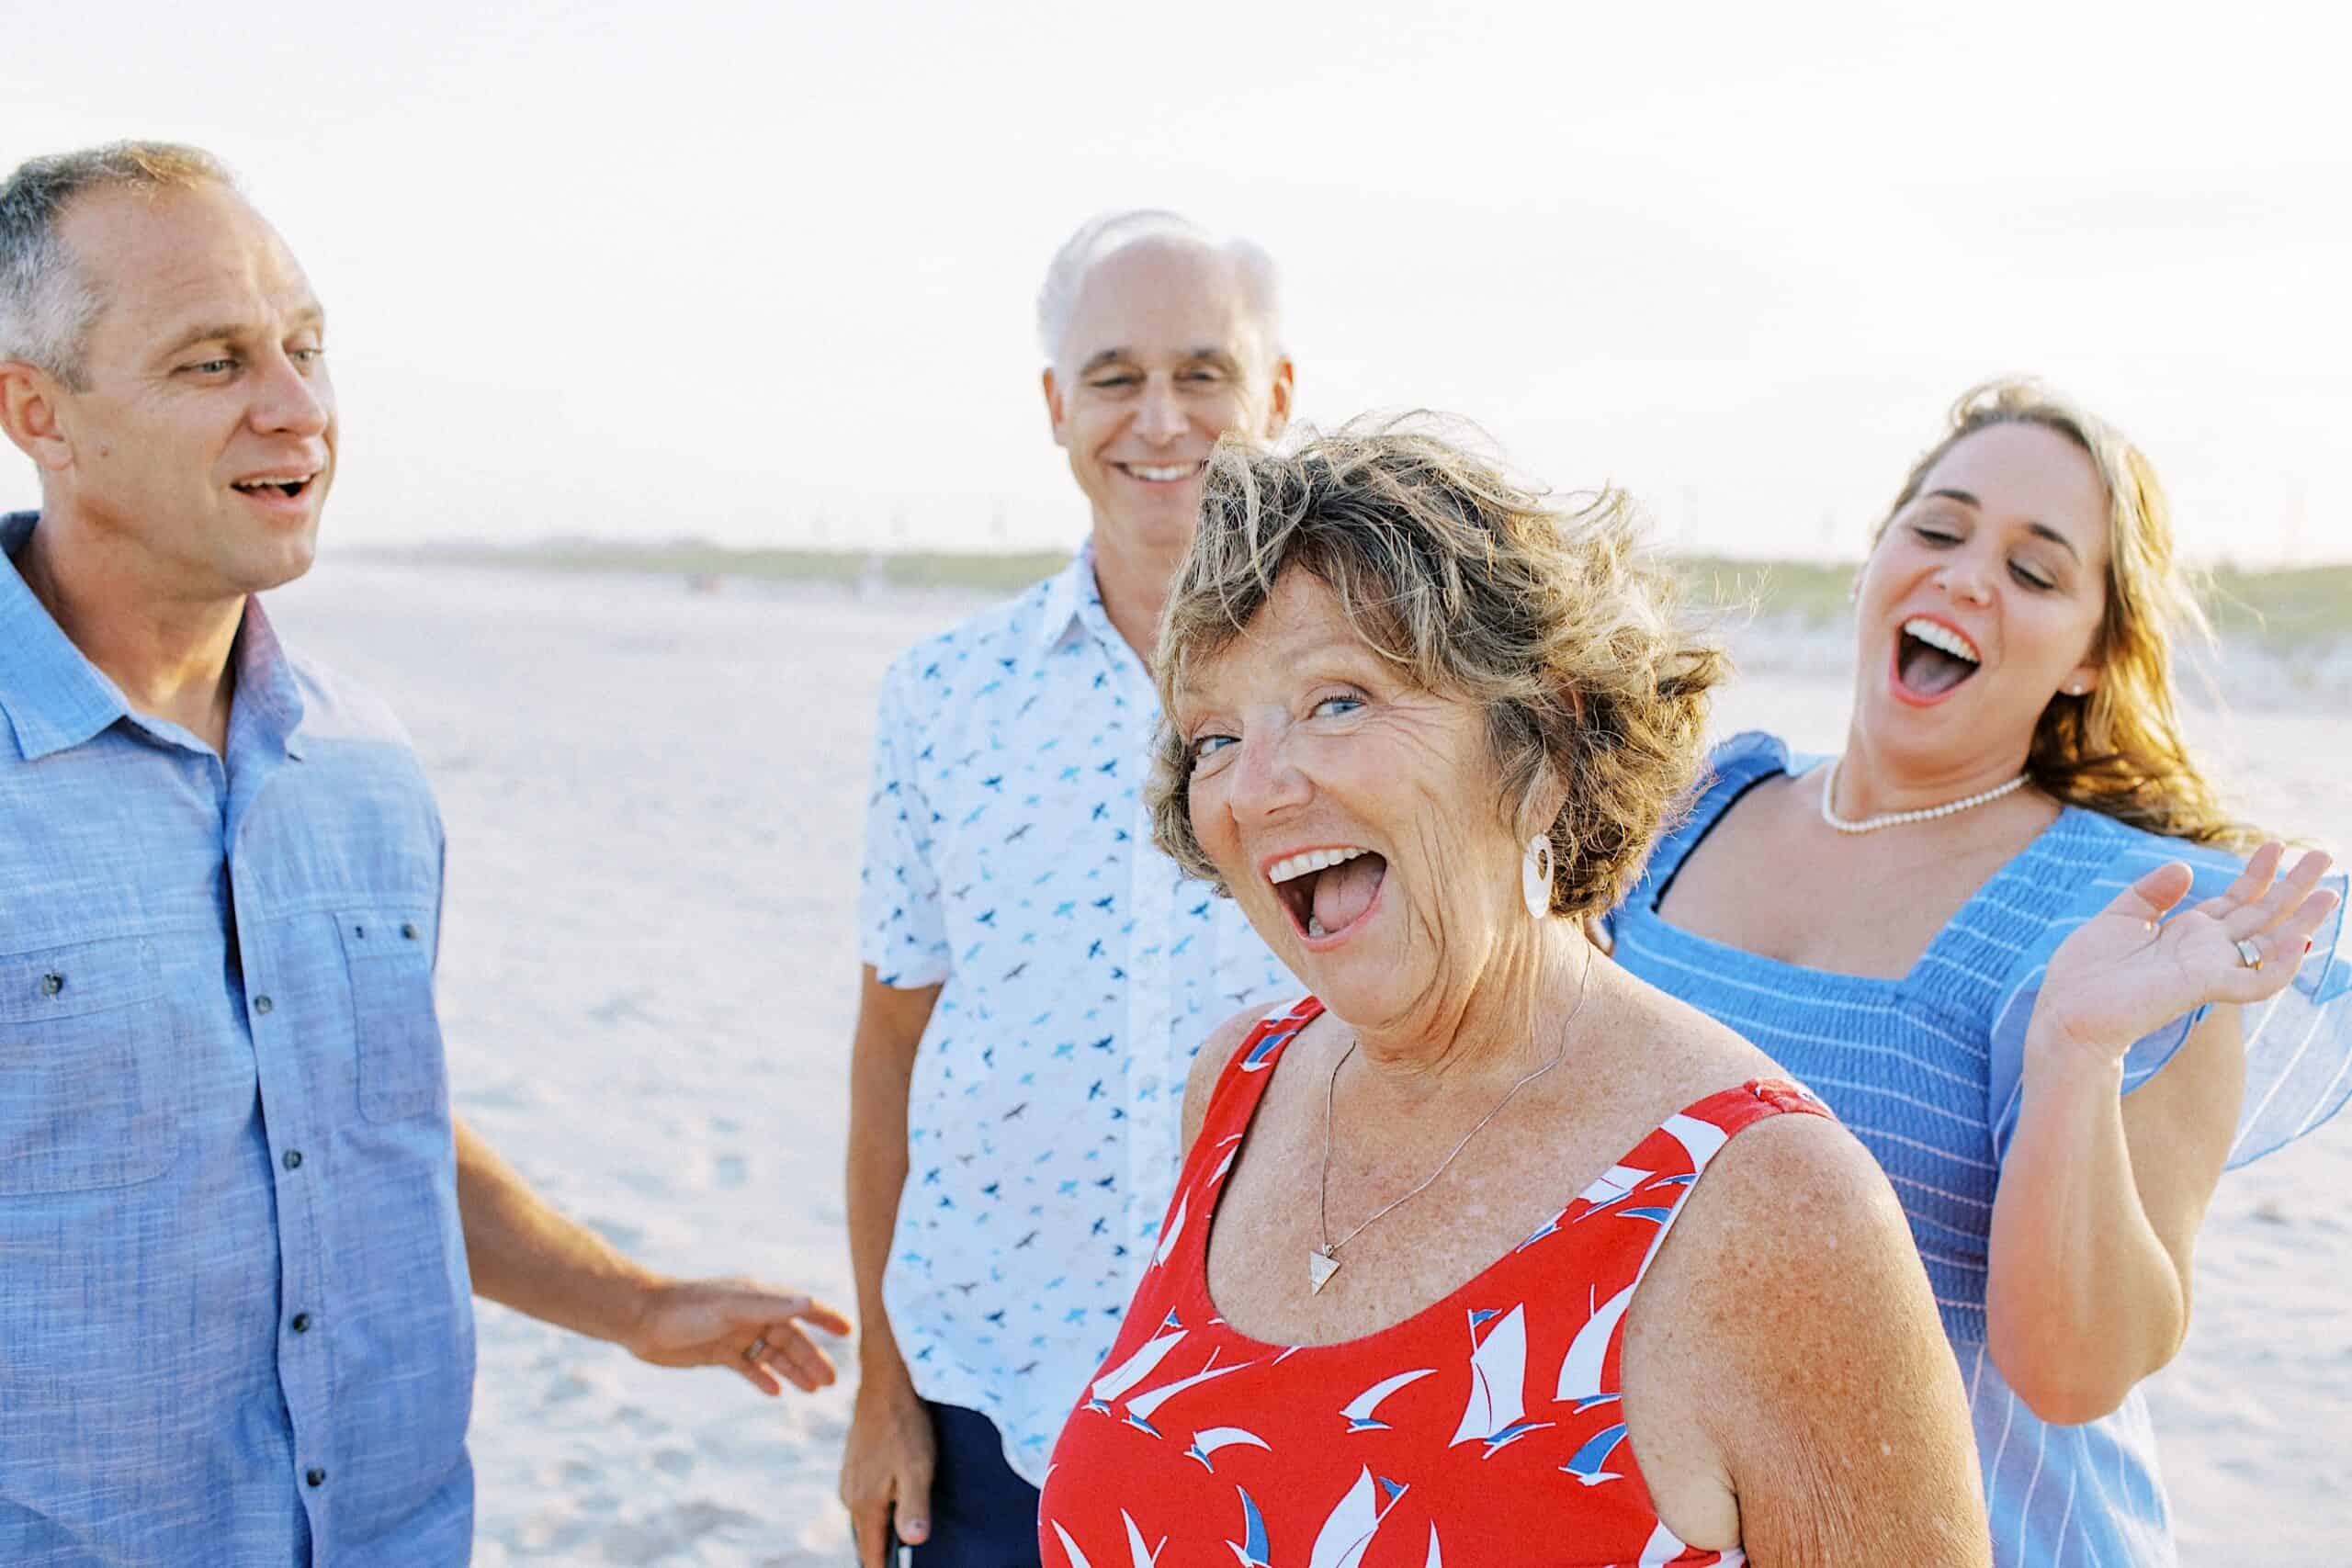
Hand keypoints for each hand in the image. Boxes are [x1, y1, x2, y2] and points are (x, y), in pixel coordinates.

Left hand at [623, 1275, 852, 1394]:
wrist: (642, 1319)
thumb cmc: (687, 1308)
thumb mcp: (732, 1307)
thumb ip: (771, 1306)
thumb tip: (809, 1301)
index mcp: (760, 1298)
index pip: (801, 1306)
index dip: (825, 1317)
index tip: (848, 1331)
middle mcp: (752, 1314)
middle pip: (790, 1338)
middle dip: (812, 1358)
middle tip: (831, 1381)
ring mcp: (736, 1333)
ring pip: (772, 1355)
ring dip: (792, 1371)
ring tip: (813, 1391)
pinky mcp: (718, 1351)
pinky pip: (748, 1366)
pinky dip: (763, 1378)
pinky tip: (775, 1392)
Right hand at [840, 1365, 934, 1566]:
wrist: (887, 1383)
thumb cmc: (906, 1426)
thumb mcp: (917, 1469)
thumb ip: (914, 1507)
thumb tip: (913, 1542)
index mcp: (864, 1503)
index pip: (872, 1555)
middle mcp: (850, 1495)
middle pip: (868, 1539)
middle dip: (884, 1552)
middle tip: (905, 1559)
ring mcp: (849, 1479)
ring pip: (867, 1517)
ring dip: (883, 1527)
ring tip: (904, 1534)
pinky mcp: (854, 1465)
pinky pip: (866, 1498)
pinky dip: (880, 1506)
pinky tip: (898, 1498)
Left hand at [2034, 842, 2338, 1063]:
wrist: (2067, 1013)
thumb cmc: (2086, 974)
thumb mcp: (2119, 919)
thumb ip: (2152, 893)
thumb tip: (2187, 866)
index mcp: (2185, 934)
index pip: (2235, 902)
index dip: (2256, 874)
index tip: (2274, 845)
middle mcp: (2204, 950)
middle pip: (2261, 915)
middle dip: (2293, 887)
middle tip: (2323, 856)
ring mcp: (2208, 968)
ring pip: (2270, 944)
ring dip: (2303, 919)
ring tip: (2332, 891)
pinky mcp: (2203, 986)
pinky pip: (2256, 980)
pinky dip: (2280, 964)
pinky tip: (2300, 939)